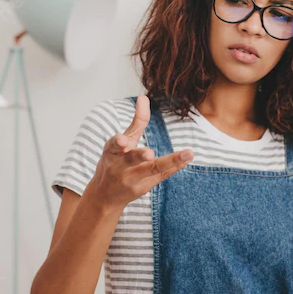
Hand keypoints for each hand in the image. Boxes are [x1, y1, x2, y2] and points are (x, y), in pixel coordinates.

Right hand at [85, 95, 193, 211]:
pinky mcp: (144, 188)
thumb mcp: (121, 143)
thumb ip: (136, 122)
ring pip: (152, 170)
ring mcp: (132, 179)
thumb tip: (144, 97)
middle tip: (149, 153)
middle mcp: (120, 167)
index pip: (115, 145)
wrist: (105, 196)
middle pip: (131, 160)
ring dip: (169, 162)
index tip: (123, 140)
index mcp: (111, 152)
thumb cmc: (114, 163)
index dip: (118, 142)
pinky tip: (187, 158)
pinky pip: (162, 175)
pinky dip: (175, 166)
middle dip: (139, 155)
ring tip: (186, 154)